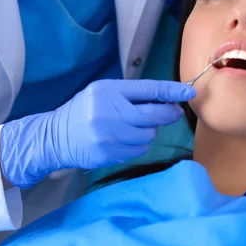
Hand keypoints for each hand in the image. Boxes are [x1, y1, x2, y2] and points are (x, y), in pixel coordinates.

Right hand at [0, 79, 195, 187]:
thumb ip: (133, 94)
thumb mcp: (104, 92)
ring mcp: (109, 136)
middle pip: (154, 115)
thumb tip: (168, 100)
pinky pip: (139, 149)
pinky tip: (125, 138)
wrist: (56, 136)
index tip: (189, 91)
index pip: (148, 90)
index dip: (171, 91)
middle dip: (168, 114)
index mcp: (108, 91)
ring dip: (149, 130)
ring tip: (134, 126)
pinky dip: (138, 143)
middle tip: (173, 112)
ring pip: (149, 134)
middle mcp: (109, 113)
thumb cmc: (86, 110)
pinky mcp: (109, 155)